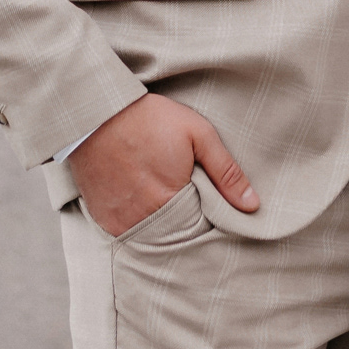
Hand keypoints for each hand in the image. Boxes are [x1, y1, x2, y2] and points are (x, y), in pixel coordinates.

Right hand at [69, 93, 258, 235]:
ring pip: (152, 236)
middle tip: (182, 192)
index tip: (207, 200)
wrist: (96, 112)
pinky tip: (139, 197)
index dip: (208, 217)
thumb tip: (253, 204)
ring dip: (161, 223)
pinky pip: (127, 232)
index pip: (201, 229)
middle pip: (176, 236)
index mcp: (172, 202)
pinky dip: (137, 221)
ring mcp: (120, 223)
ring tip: (159, 193)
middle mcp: (145, 220)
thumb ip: (226, 172)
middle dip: (186, 221)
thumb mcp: (198, 134)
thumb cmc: (150, 119)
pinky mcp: (103, 219)